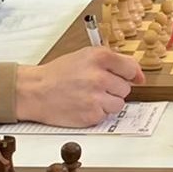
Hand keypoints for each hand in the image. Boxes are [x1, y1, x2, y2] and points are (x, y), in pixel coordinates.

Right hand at [15, 47, 144, 125]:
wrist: (35, 91)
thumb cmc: (59, 73)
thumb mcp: (85, 56)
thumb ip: (112, 62)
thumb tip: (137, 75)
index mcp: (100, 57)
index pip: (131, 68)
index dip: (132, 75)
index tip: (133, 78)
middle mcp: (99, 76)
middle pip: (126, 88)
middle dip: (114, 88)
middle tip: (95, 87)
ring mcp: (96, 97)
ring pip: (119, 104)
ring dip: (108, 102)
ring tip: (89, 97)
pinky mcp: (91, 115)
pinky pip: (106, 115)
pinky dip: (97, 113)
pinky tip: (83, 105)